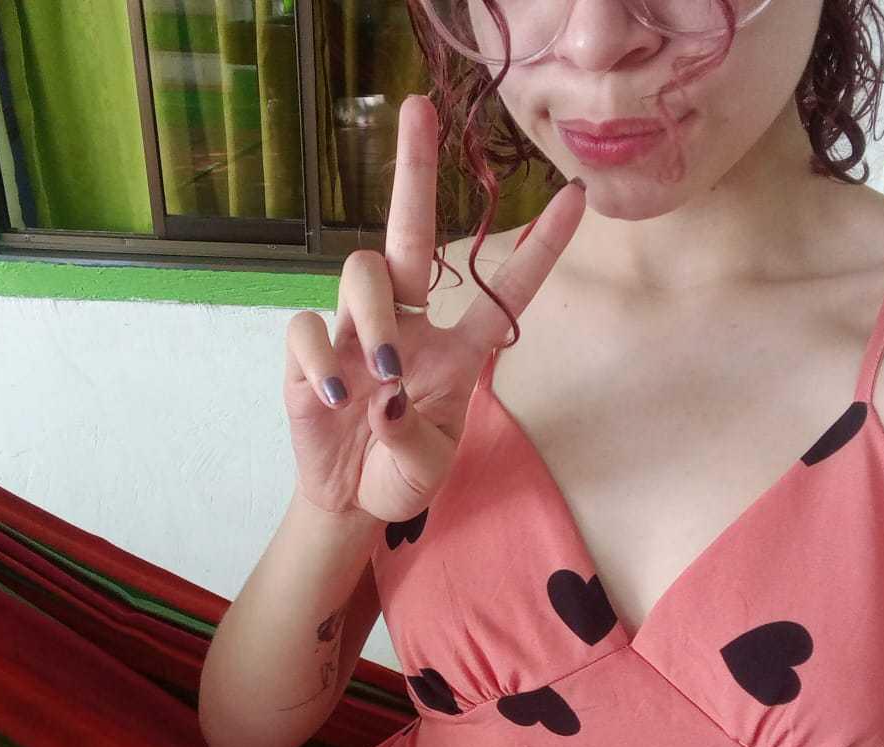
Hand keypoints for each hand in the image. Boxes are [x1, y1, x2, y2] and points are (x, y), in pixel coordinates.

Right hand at [283, 94, 585, 523]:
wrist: (348, 500)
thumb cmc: (401, 473)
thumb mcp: (426, 464)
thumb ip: (412, 435)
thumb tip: (385, 392)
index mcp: (455, 350)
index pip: (502, 292)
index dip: (539, 249)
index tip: (576, 196)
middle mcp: (408, 325)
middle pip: (411, 235)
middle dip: (415, 173)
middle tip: (417, 109)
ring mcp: (356, 334)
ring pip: (362, 272)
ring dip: (374, 313)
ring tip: (383, 371)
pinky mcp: (309, 354)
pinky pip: (307, 327)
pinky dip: (320, 357)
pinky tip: (333, 396)